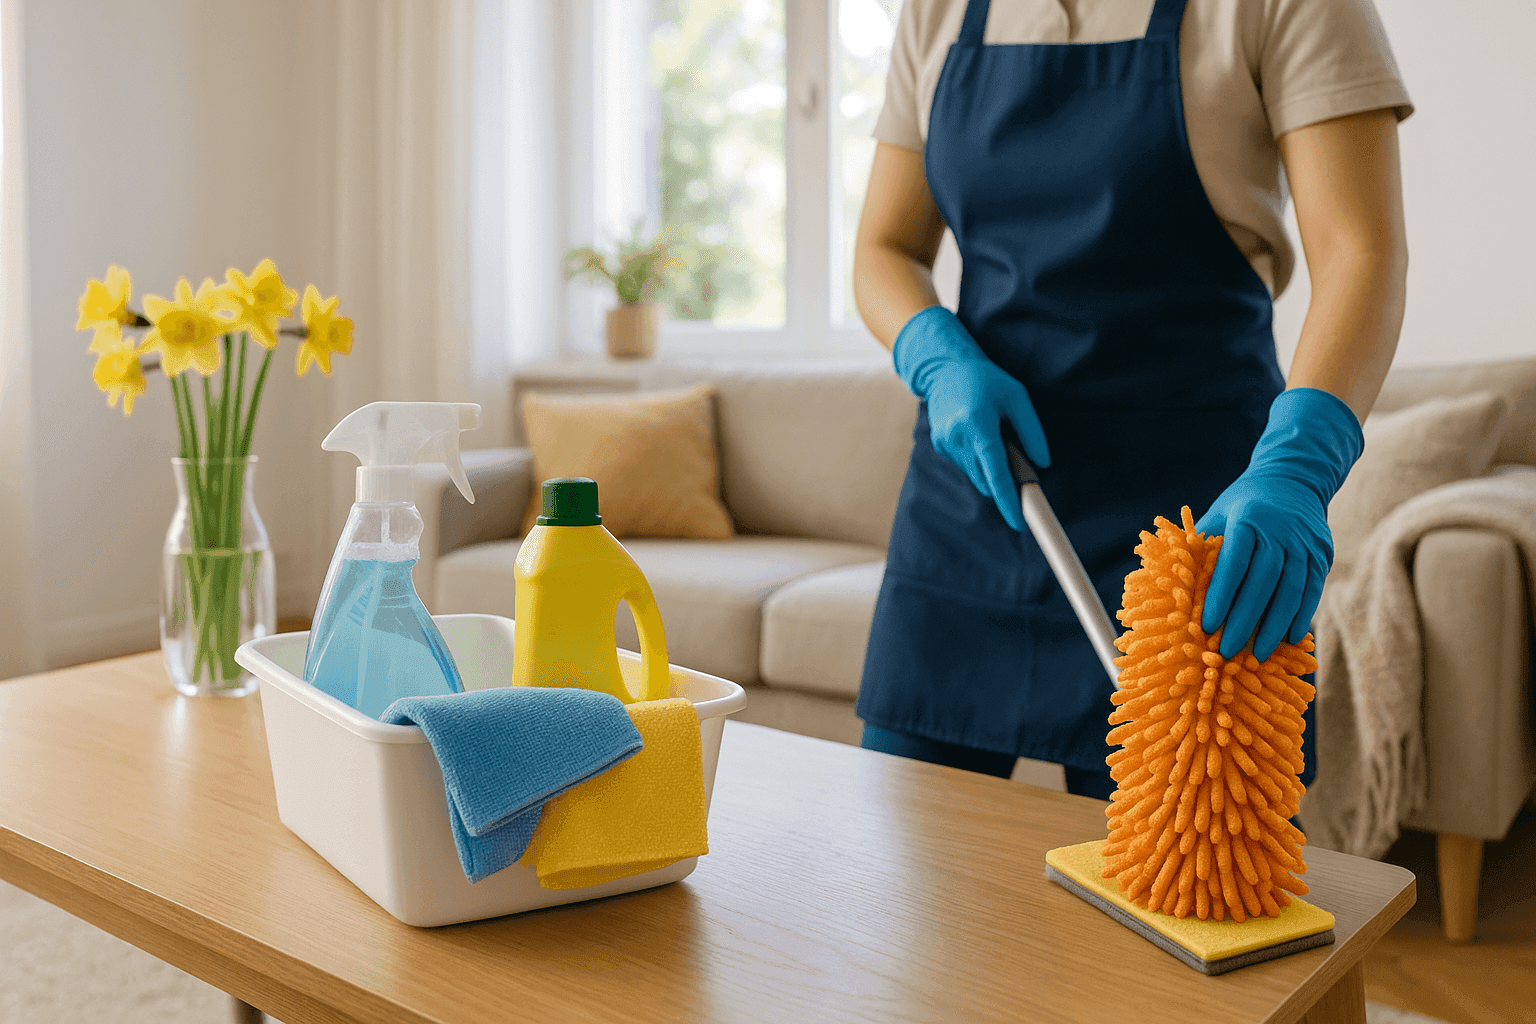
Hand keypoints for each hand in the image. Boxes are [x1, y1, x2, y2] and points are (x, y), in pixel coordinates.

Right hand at [892, 306, 1049, 531]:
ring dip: (990, 469)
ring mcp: (945, 444)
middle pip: (986, 480)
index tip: (1019, 522)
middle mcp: (957, 437)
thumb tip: (1041, 463)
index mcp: (978, 424)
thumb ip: (1031, 431)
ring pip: (976, 476)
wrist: (946, 369)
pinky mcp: (940, 447)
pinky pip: (966, 466)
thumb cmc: (987, 380)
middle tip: (1017, 458)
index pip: (995, 472)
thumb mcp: (1017, 396)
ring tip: (994, 437)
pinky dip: (978, 460)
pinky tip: (978, 436)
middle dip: (1004, 481)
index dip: (1008, 500)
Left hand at [1198, 388, 1363, 660]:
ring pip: (1291, 591)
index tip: (1208, 626)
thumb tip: (1173, 583)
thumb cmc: (1244, 503)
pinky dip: (1300, 616)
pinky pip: (1312, 590)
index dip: (1221, 596)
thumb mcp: (1219, 514)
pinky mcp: (1323, 554)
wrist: (1294, 477)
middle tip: (1227, 651)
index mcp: (1249, 520)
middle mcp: (1280, 532)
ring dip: (1274, 627)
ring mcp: (1305, 543)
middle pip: (1263, 583)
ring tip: (1259, 655)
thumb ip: (1202, 546)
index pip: (1234, 564)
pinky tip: (1288, 638)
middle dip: (1245, 621)